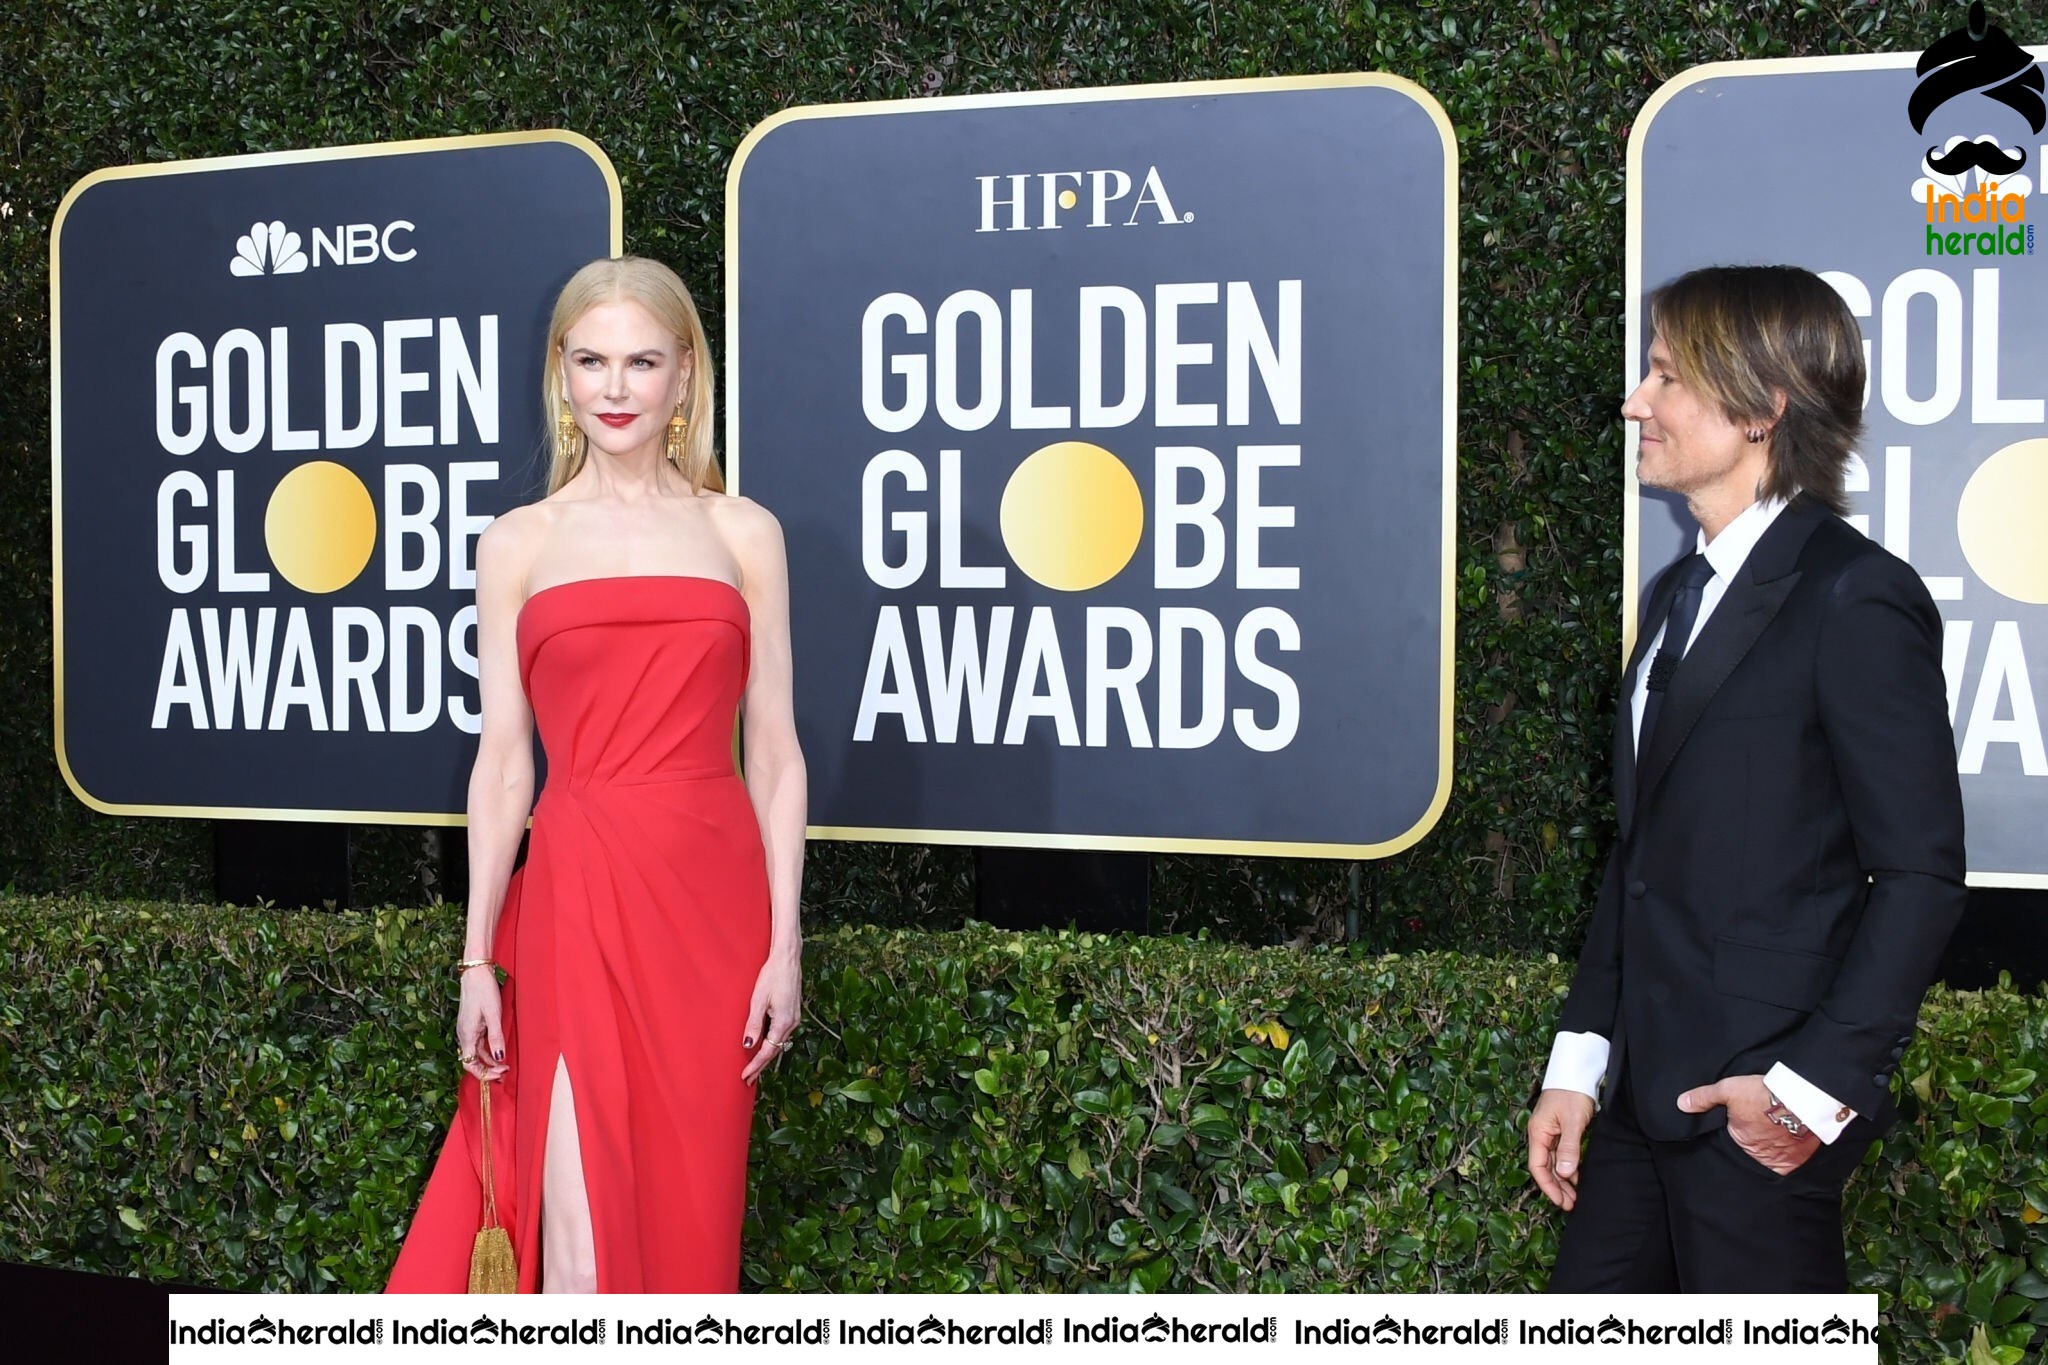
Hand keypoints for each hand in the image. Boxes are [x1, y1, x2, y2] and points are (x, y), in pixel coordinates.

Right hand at [455, 968, 507, 1082]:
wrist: (476, 973)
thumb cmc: (484, 991)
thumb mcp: (493, 1015)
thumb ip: (496, 1037)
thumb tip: (500, 1058)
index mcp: (466, 1035)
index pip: (469, 1064)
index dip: (483, 1074)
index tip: (500, 1074)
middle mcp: (464, 1035)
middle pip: (472, 1061)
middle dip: (488, 1069)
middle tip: (505, 1072)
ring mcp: (467, 1030)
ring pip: (476, 1053)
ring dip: (489, 1061)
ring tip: (505, 1065)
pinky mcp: (472, 1024)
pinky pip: (479, 1043)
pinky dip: (488, 1050)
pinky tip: (499, 1051)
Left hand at [740, 948, 802, 1084]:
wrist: (788, 959)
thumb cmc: (772, 976)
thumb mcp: (758, 1000)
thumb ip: (754, 1024)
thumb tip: (748, 1045)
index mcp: (783, 1023)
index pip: (767, 1052)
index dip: (756, 1066)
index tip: (745, 1077)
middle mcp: (792, 1024)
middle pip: (774, 1051)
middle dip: (761, 1066)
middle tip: (748, 1079)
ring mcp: (795, 1018)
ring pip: (779, 1043)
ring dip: (767, 1056)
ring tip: (754, 1067)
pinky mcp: (793, 1013)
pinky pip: (782, 1035)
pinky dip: (772, 1044)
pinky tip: (765, 1046)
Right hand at [1528, 1087, 1596, 1209]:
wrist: (1576, 1070)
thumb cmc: (1572, 1093)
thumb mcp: (1573, 1122)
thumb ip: (1569, 1148)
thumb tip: (1564, 1174)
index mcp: (1538, 1133)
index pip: (1538, 1167)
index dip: (1548, 1186)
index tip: (1561, 1201)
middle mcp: (1541, 1134)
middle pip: (1545, 1167)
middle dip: (1556, 1187)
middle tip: (1571, 1204)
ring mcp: (1550, 1132)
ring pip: (1553, 1162)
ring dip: (1563, 1179)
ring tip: (1576, 1195)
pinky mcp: (1560, 1129)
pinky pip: (1561, 1154)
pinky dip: (1568, 1167)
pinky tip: (1577, 1177)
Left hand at [1677, 1074, 1819, 1173]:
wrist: (1802, 1098)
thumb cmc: (1764, 1094)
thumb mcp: (1728, 1089)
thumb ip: (1704, 1098)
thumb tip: (1682, 1104)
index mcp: (1739, 1141)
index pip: (1733, 1146)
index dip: (1737, 1138)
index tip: (1742, 1131)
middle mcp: (1759, 1156)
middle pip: (1753, 1154)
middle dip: (1754, 1147)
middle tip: (1759, 1134)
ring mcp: (1780, 1160)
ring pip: (1772, 1160)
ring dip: (1772, 1152)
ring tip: (1774, 1138)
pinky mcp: (1799, 1160)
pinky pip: (1791, 1163)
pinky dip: (1789, 1156)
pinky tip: (1789, 1145)